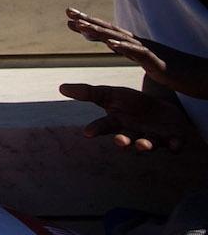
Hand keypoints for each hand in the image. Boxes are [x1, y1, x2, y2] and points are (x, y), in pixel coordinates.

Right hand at [59, 81, 198, 154]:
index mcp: (118, 123)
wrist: (163, 111)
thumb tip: (61, 88)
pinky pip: (174, 145)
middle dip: (123, 142)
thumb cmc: (133, 104)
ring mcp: (154, 138)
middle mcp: (133, 134)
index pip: (104, 126)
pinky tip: (173, 145)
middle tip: (119, 142)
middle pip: (126, 139)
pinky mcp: (173, 140)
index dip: (96, 129)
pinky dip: (174, 146)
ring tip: (142, 144)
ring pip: (148, 144)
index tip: (87, 133)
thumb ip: (89, 93)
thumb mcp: (111, 95)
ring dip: (145, 146)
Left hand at [67, 9, 207, 97]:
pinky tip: (112, 45)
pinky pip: (141, 55)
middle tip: (67, 12)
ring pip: (121, 39)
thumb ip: (132, 53)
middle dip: (88, 21)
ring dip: (101, 32)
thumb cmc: (179, 71)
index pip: (109, 32)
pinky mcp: (160, 64)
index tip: (69, 17)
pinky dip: (126, 48)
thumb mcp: (149, 62)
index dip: (90, 24)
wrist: (204, 77)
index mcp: (136, 46)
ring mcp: (150, 52)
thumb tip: (117, 46)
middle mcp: (141, 45)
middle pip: (111, 30)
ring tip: (81, 27)